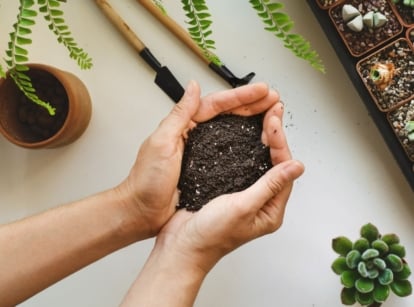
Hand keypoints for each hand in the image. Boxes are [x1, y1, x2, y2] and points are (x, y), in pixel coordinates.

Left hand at [115, 81, 280, 237]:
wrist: (142, 211)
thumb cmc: (146, 182)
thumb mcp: (161, 143)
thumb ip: (179, 115)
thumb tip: (192, 88)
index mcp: (184, 126)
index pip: (216, 104)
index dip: (241, 97)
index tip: (261, 92)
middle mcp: (195, 136)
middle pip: (228, 114)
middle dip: (252, 105)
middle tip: (273, 100)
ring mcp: (203, 152)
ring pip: (231, 130)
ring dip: (251, 120)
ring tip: (270, 115)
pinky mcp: (207, 169)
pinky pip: (230, 150)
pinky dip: (245, 143)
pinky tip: (257, 141)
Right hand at [152, 103, 303, 272]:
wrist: (181, 245)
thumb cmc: (210, 236)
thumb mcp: (243, 208)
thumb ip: (269, 186)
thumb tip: (295, 167)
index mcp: (270, 210)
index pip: (283, 170)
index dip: (279, 143)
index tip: (273, 122)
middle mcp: (260, 202)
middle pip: (274, 162)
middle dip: (274, 135)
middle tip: (273, 111)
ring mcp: (244, 194)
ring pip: (258, 160)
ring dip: (261, 138)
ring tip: (264, 117)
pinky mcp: (228, 188)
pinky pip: (242, 163)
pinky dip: (244, 146)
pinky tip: (243, 134)